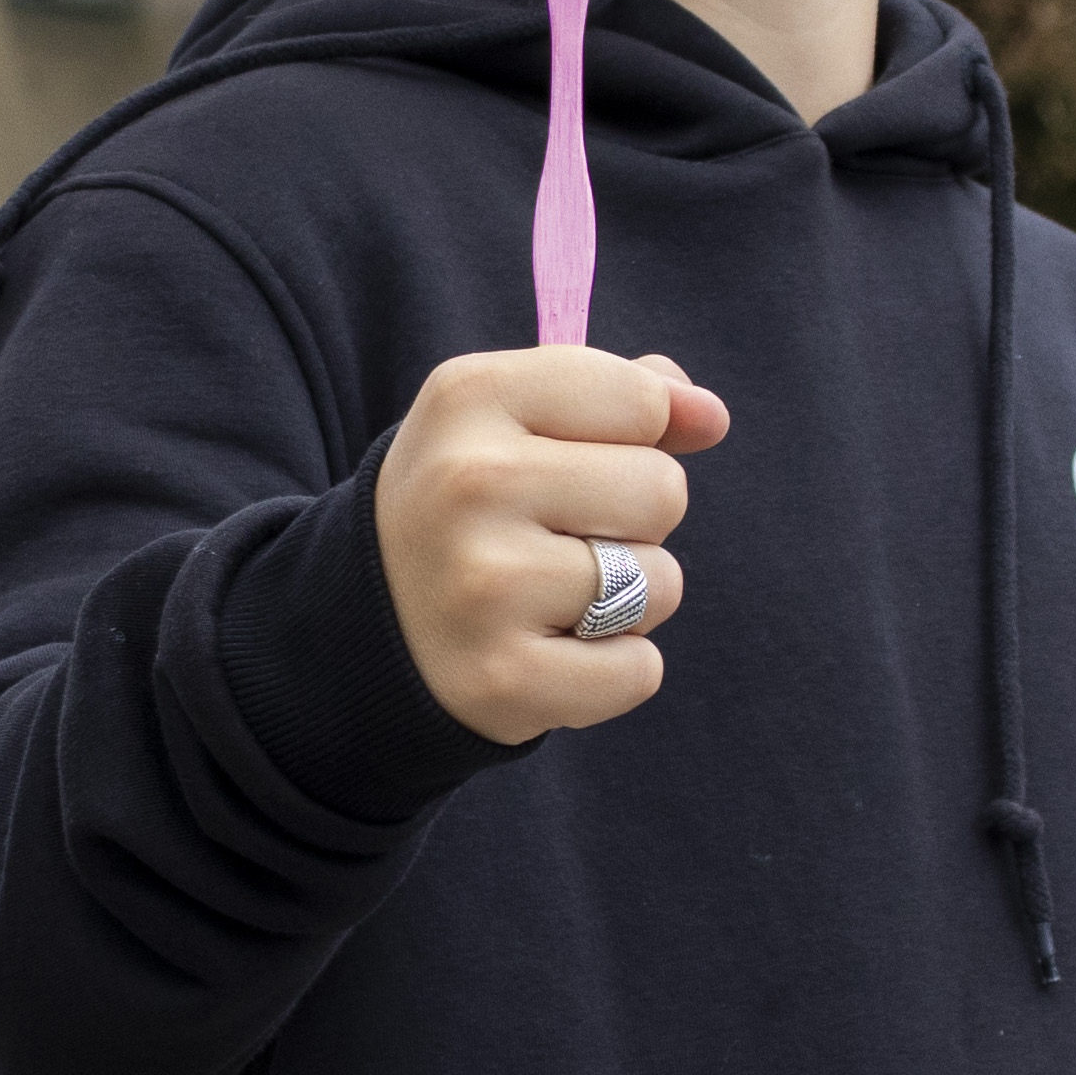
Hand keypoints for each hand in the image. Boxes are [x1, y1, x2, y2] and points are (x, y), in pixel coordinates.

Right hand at [372, 349, 728, 742]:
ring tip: (549, 598)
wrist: (365, 625)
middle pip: (663, 491)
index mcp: (470, 397)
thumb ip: (622, 395)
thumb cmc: (469, 507)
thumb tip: (709, 416)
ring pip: (660, 583)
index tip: (567, 462)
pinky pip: (640, 670)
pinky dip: (613, 670)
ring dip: (628, 601)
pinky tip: (549, 654)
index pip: (643, 401)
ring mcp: (484, 586)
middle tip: (555, 539)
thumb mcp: (516, 420)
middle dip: (634, 521)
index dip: (631, 438)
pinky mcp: (505, 679)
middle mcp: (469, 483)